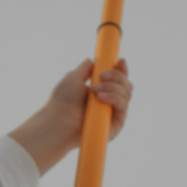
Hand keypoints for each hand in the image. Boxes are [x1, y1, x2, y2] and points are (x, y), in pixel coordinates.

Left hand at [8, 58, 133, 175]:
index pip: (118, 80)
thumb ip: (85, 68)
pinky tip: (101, 97)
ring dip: (112, 86)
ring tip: (93, 90)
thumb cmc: (62, 100)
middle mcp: (108, 103)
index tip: (120, 61)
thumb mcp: (73, 78)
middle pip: (126, 85)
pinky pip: (123, 106)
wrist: (59, 119)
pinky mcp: (116, 125)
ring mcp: (113, 114)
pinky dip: (115, 97)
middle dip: (117, 76)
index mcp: (100, 92)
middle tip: (101, 76)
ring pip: (126, 93)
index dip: (121, 70)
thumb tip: (92, 60)